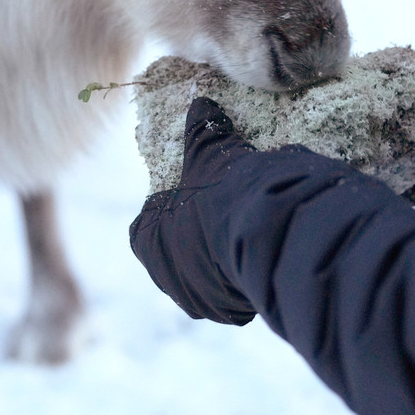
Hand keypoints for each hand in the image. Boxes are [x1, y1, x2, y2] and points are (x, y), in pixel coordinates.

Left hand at [129, 97, 260, 324]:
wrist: (268, 237)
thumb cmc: (223, 193)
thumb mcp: (209, 154)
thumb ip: (201, 130)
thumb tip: (200, 103)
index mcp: (148, 240)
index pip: (146, 225)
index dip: (167, 207)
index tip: (190, 193)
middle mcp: (168, 278)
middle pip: (179, 252)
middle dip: (197, 235)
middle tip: (221, 211)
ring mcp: (203, 300)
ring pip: (209, 275)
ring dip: (223, 257)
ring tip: (247, 228)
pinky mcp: (236, 312)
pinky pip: (239, 289)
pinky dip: (248, 271)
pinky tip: (264, 247)